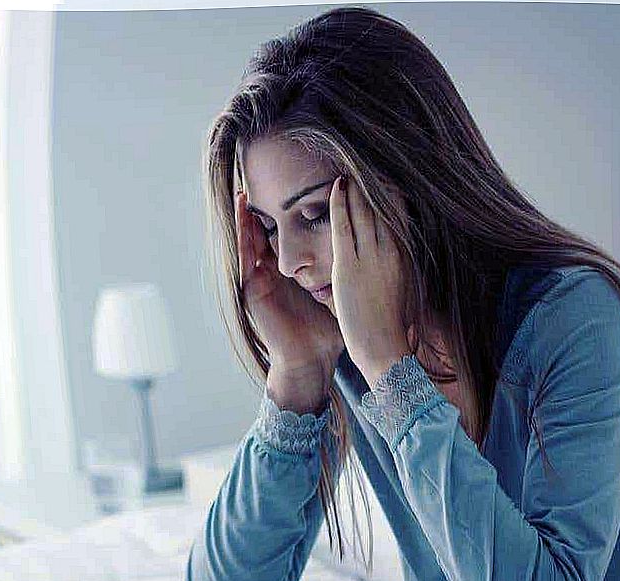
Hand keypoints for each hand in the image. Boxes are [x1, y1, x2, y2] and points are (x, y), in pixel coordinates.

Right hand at [235, 189, 344, 380]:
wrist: (312, 360)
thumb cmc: (328, 332)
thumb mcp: (340, 294)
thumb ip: (351, 276)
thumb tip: (380, 259)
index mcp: (292, 273)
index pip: (288, 236)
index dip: (286, 214)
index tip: (292, 190)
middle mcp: (274, 274)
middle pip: (266, 235)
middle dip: (263, 210)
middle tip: (259, 181)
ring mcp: (260, 283)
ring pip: (250, 244)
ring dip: (245, 220)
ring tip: (244, 194)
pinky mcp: (252, 292)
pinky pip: (244, 260)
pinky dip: (241, 239)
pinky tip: (240, 221)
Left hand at [329, 175, 412, 387]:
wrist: (386, 351)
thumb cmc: (395, 333)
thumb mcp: (405, 298)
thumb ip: (401, 279)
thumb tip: (403, 272)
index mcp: (404, 260)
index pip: (398, 218)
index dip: (391, 195)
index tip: (385, 178)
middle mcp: (390, 254)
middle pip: (383, 209)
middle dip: (374, 184)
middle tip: (365, 161)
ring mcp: (370, 259)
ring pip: (364, 212)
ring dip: (357, 187)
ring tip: (350, 167)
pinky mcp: (349, 267)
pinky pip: (343, 227)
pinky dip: (340, 204)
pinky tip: (337, 186)